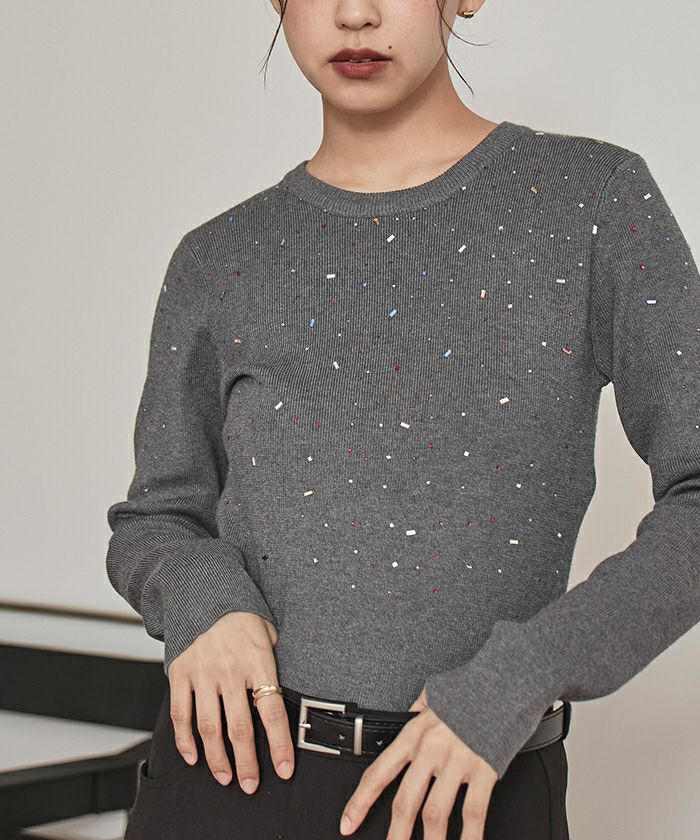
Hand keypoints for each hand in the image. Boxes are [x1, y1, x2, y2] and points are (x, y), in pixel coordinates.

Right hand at [167, 611, 293, 792]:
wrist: (207, 593)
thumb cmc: (243, 618)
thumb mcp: (271, 635)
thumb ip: (276, 667)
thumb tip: (290, 699)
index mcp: (258, 661)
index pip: (272, 711)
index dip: (280, 745)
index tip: (284, 769)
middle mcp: (229, 670)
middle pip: (240, 728)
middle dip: (247, 762)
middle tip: (250, 784)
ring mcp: (202, 673)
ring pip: (210, 728)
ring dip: (217, 759)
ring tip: (226, 777)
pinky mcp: (180, 673)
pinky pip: (181, 715)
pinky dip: (185, 741)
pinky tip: (194, 757)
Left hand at [339, 687, 497, 839]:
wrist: (504, 682)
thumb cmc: (469, 688)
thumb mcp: (433, 694)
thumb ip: (419, 708)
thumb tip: (411, 713)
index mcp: (414, 733)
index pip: (379, 772)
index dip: (360, 801)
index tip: (348, 822)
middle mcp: (431, 749)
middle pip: (405, 801)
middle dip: (395, 835)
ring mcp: (457, 761)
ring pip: (435, 814)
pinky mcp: (484, 770)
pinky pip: (473, 812)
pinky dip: (469, 837)